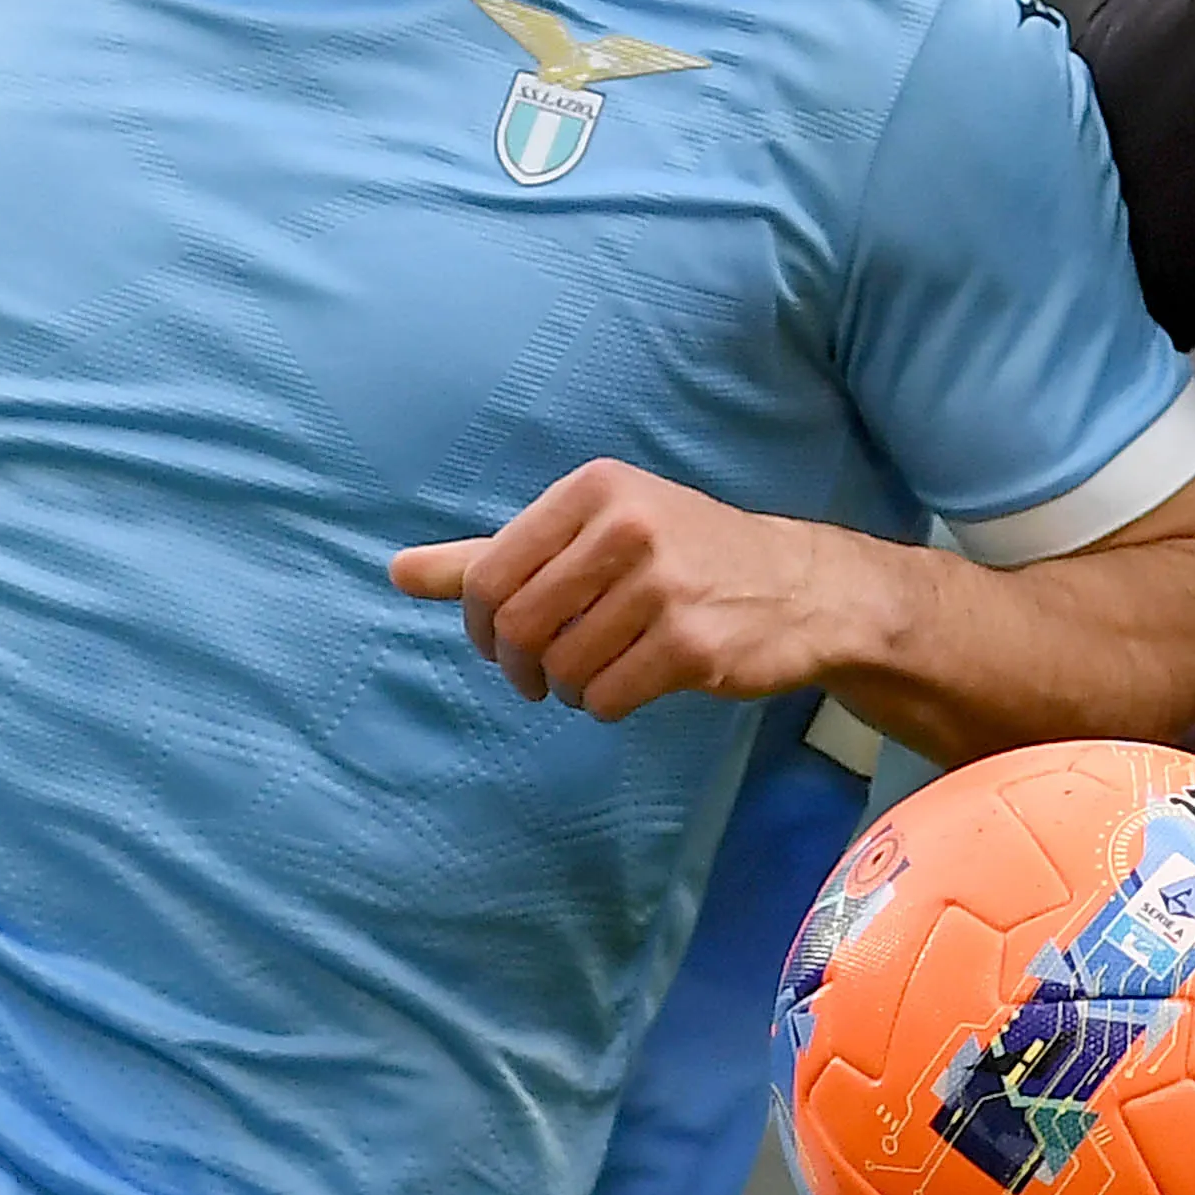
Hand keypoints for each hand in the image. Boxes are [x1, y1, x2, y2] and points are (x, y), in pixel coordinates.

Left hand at [391, 461, 877, 722]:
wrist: (799, 587)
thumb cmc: (679, 555)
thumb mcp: (586, 533)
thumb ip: (490, 554)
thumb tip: (395, 572)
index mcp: (593, 490)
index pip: (488, 574)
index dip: (477, 625)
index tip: (497, 641)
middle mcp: (627, 527)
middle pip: (516, 626)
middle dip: (517, 665)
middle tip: (539, 674)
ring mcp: (663, 587)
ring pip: (561, 667)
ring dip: (567, 686)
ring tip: (597, 671)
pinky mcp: (692, 645)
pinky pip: (606, 699)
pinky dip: (606, 704)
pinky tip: (632, 682)